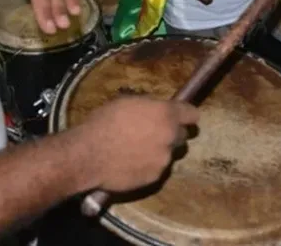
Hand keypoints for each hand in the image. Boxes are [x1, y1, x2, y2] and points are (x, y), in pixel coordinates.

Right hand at [80, 97, 199, 192]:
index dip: (186, 115)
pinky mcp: (155, 177)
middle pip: (183, 135)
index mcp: (166, 114)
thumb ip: (148, 106)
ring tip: (137, 151)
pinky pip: (157, 169)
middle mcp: (170, 136)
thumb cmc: (104, 122)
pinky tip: (131, 164)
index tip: (181, 117)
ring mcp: (164, 159)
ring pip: (169, 153)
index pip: (192, 114)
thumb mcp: (126, 102)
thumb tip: (156, 109)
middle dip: (171, 134)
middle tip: (153, 134)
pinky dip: (148, 166)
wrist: (89, 155)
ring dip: (159, 151)